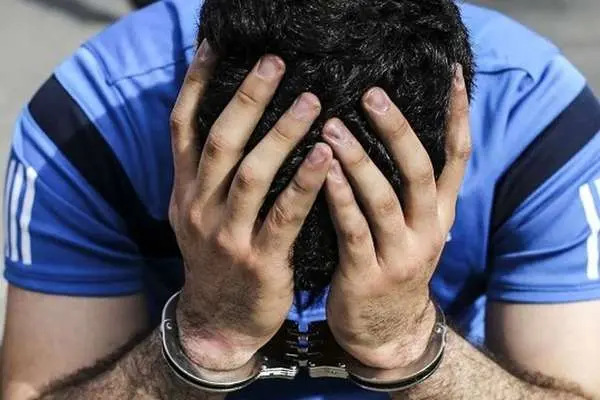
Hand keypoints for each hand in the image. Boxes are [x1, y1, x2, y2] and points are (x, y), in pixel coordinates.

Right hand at [168, 41, 330, 370]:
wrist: (217, 322)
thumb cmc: (216, 259)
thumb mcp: (196, 215)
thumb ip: (206, 173)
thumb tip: (225, 121)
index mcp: (185, 191)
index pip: (182, 128)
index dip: (195, 85)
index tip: (213, 47)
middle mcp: (199, 207)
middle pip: (221, 142)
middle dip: (247, 100)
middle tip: (276, 64)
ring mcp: (227, 234)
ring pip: (252, 174)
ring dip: (281, 135)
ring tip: (311, 102)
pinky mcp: (259, 259)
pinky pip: (284, 215)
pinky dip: (304, 184)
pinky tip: (326, 157)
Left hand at [323, 67, 469, 368]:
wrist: (387, 332)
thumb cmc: (392, 266)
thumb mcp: (413, 229)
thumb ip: (407, 189)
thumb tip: (389, 131)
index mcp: (440, 214)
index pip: (457, 157)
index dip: (457, 116)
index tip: (451, 75)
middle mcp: (427, 231)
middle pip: (420, 170)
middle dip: (397, 130)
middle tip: (371, 94)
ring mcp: (400, 254)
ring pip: (384, 198)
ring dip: (359, 160)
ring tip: (332, 127)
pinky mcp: (368, 274)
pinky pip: (353, 229)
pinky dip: (340, 198)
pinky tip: (323, 173)